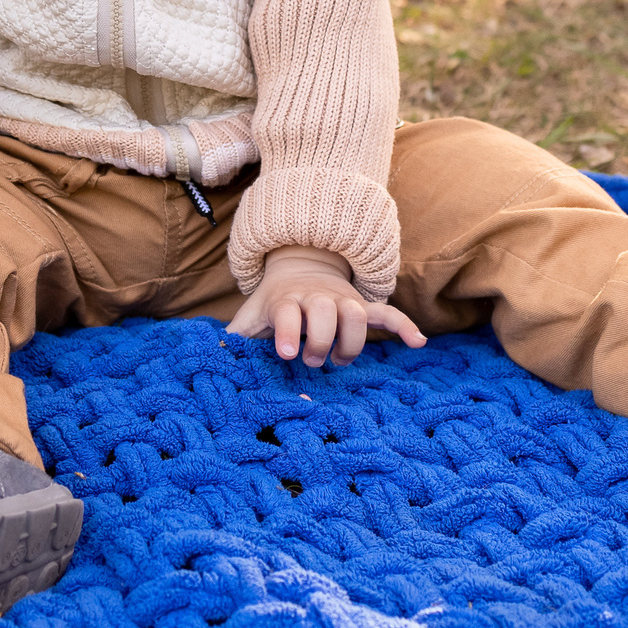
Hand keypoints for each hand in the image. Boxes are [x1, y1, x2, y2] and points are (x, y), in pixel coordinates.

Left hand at [225, 247, 425, 366]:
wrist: (299, 267)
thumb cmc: (272, 302)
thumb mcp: (250, 315)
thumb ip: (234, 337)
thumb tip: (210, 355)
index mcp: (285, 299)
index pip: (288, 311)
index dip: (289, 331)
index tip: (288, 353)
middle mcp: (315, 296)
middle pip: (325, 313)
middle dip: (321, 340)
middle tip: (311, 360)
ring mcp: (341, 299)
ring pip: (356, 314)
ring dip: (352, 341)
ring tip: (340, 360)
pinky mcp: (361, 305)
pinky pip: (387, 312)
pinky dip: (403, 325)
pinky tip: (418, 343)